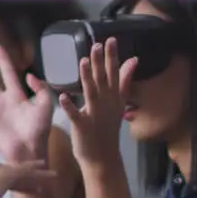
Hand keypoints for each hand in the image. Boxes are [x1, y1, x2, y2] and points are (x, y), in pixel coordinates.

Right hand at [0, 160, 55, 197]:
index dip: (12, 184)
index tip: (21, 188)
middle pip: (11, 172)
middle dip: (24, 175)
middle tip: (36, 176)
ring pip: (22, 171)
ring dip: (38, 174)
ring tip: (52, 175)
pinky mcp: (7, 175)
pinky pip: (28, 173)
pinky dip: (40, 175)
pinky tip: (51, 177)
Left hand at [59, 38, 138, 168]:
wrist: (103, 157)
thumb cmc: (108, 128)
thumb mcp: (119, 103)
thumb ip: (125, 80)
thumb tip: (133, 60)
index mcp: (114, 97)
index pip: (114, 73)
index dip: (112, 57)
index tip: (110, 40)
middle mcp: (106, 104)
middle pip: (103, 79)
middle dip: (100, 62)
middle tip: (97, 45)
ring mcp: (95, 115)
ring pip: (91, 93)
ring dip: (86, 77)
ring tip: (82, 62)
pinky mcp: (82, 126)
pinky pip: (75, 115)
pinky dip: (69, 106)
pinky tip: (62, 96)